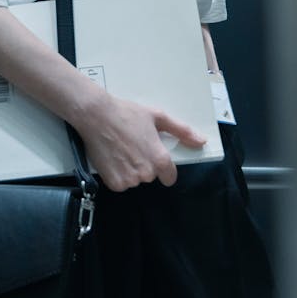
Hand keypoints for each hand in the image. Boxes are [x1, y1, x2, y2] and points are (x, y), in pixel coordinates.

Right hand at [76, 93, 205, 192]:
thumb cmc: (127, 114)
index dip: (163, 167)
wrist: (96, 115)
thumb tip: (201, 142)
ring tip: (120, 149)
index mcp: (159, 159)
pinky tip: (112, 157)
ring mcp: (129, 180)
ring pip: (135, 179)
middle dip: (144, 163)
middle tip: (133, 145)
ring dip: (130, 169)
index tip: (152, 156)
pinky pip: (121, 183)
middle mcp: (146, 173)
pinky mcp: (114, 183)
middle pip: (151, 175)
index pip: (170, 177)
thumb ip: (182, 131)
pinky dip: (117, 173)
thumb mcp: (157, 117)